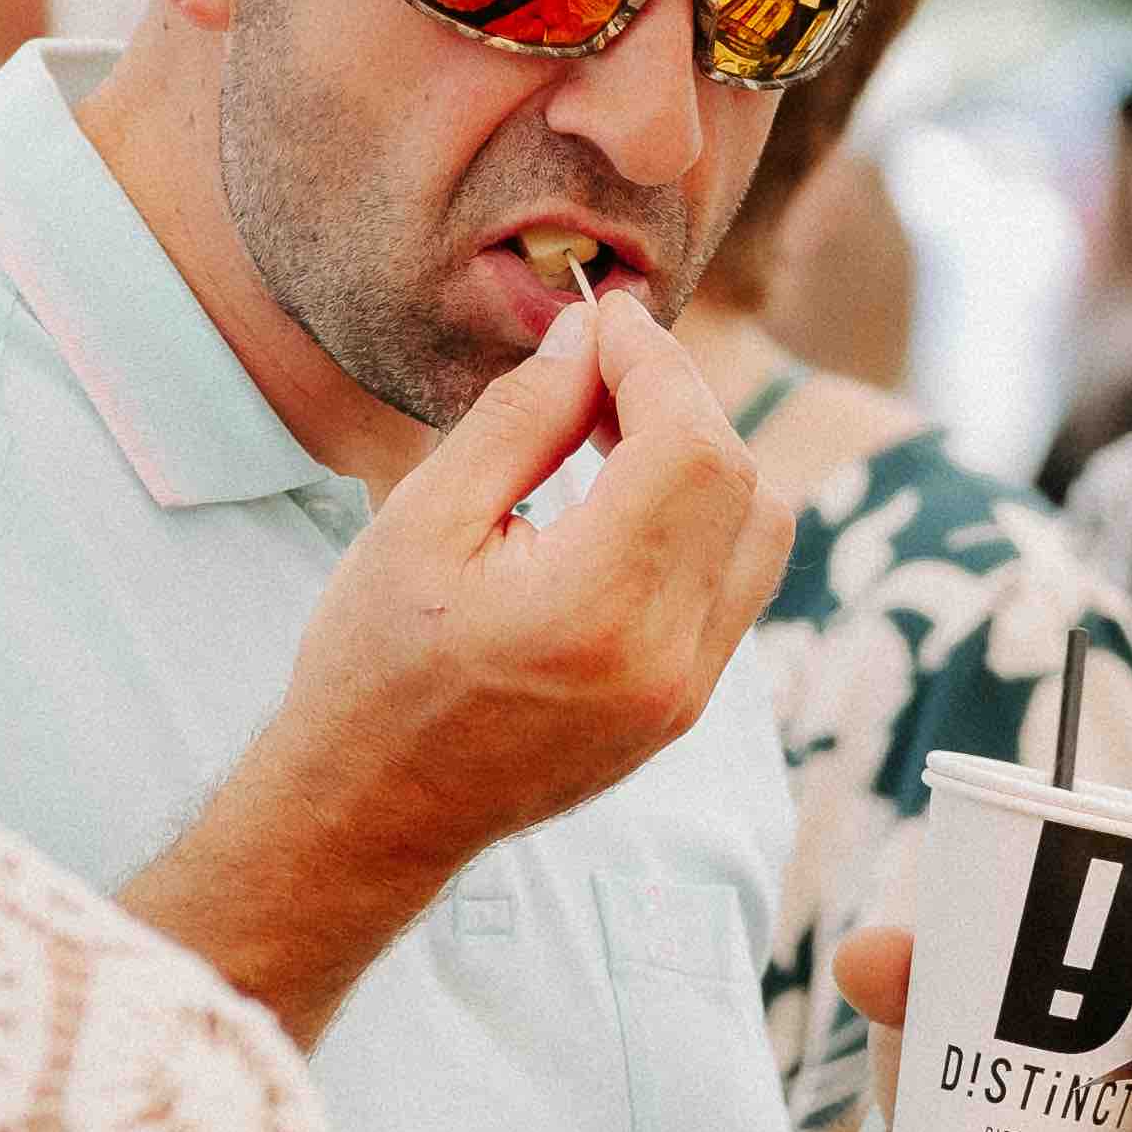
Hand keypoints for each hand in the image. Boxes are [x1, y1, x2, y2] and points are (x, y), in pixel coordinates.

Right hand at [238, 286, 790, 897]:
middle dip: (683, 399)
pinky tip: (623, 495)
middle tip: (600, 365)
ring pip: (759, 533)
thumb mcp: (419, 523)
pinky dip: (701, 519)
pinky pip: (735, 585)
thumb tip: (587, 340)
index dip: (658, 362)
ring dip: (705, 458)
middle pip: (742, 481)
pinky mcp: (685, 708)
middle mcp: (666, 661)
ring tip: (611, 427)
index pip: (691, 446)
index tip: (606, 319)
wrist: (373, 812)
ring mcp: (686, 694)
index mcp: (596, 611)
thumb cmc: (372, 669)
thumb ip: (516, 421)